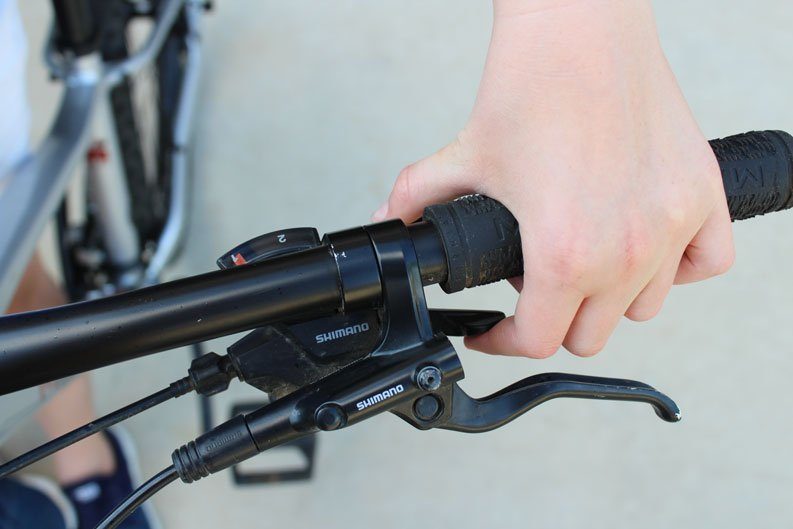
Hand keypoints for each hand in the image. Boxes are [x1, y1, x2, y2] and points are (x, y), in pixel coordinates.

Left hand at [373, 0, 733, 357]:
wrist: (581, 30)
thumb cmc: (533, 85)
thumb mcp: (465, 156)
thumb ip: (419, 199)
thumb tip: (389, 222)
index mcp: (564, 253)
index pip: (537, 340)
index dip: (502, 341)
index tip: (491, 331)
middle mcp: (625, 251)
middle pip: (587, 334)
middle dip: (551, 320)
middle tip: (532, 288)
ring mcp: (670, 226)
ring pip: (641, 307)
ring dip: (607, 298)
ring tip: (582, 261)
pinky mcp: (702, 196)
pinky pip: (705, 264)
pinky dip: (677, 270)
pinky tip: (645, 249)